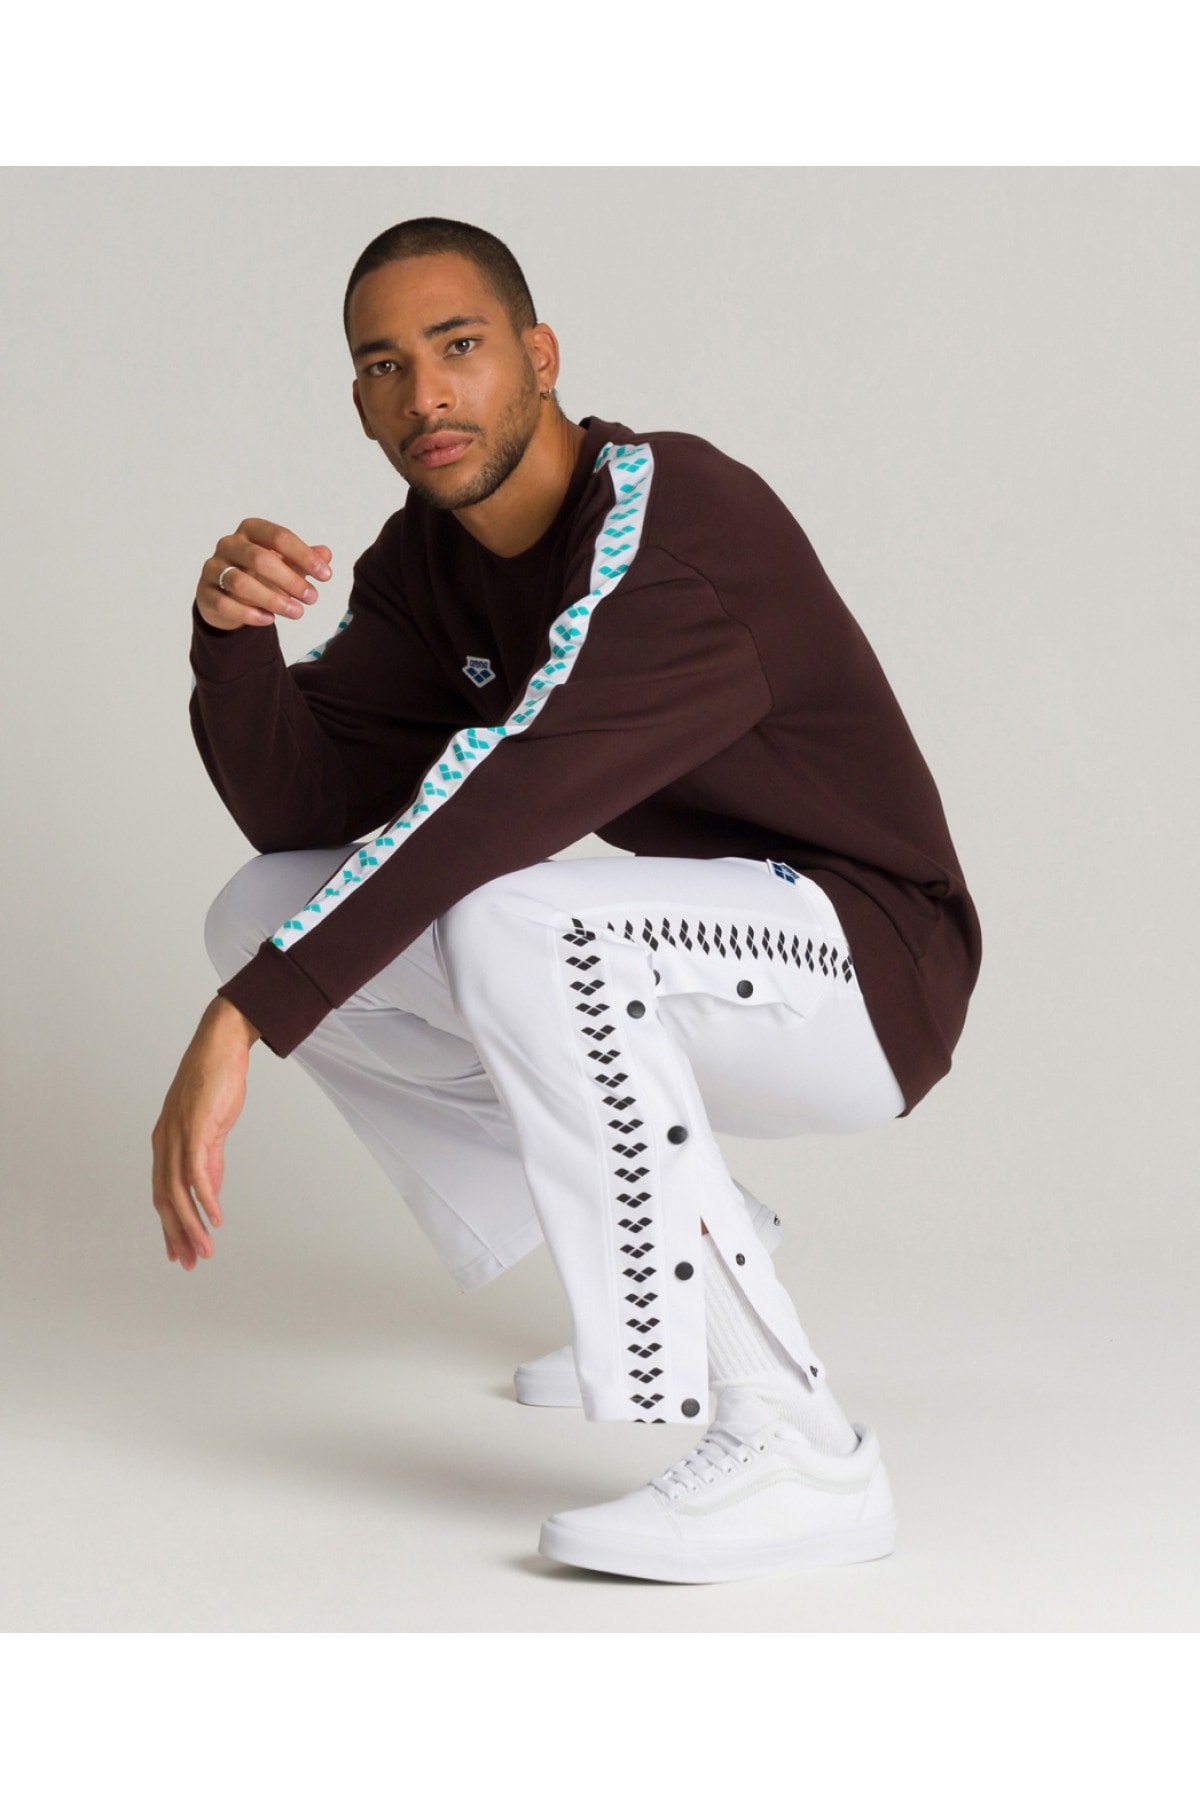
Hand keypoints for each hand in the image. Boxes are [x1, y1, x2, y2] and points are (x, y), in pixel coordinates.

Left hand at [150, 996, 260, 1270]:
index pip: (163, 1195)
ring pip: (179, 1192)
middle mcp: (164, 1143)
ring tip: (206, 1250)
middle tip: (190, 1263)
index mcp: (165, 1144)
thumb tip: (209, 1192)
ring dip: (192, 1225)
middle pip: (166, 1200)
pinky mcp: (195, 1127)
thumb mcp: (211, 1129)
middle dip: (178, 1235)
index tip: (182, 1254)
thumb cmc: (215, 1084)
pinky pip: (197, 1171)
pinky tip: (216, 1217)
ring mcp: (177, 1135)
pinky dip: (206, 1198)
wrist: (220, 1047)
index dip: (171, 1227)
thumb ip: (209, 1160)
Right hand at [196, 519, 333, 631]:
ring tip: (297, 612)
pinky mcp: (205, 593)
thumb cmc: (260, 574)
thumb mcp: (285, 565)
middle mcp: (229, 544)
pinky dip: (249, 613)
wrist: (226, 595)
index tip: (326, 575)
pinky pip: (225, 603)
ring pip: (240, 582)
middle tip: (312, 597)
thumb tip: (326, 554)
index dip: (304, 555)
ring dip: (272, 599)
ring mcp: (213, 568)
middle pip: (259, 558)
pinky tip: (270, 620)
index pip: (279, 536)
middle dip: (290, 579)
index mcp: (250, 530)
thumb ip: (304, 560)